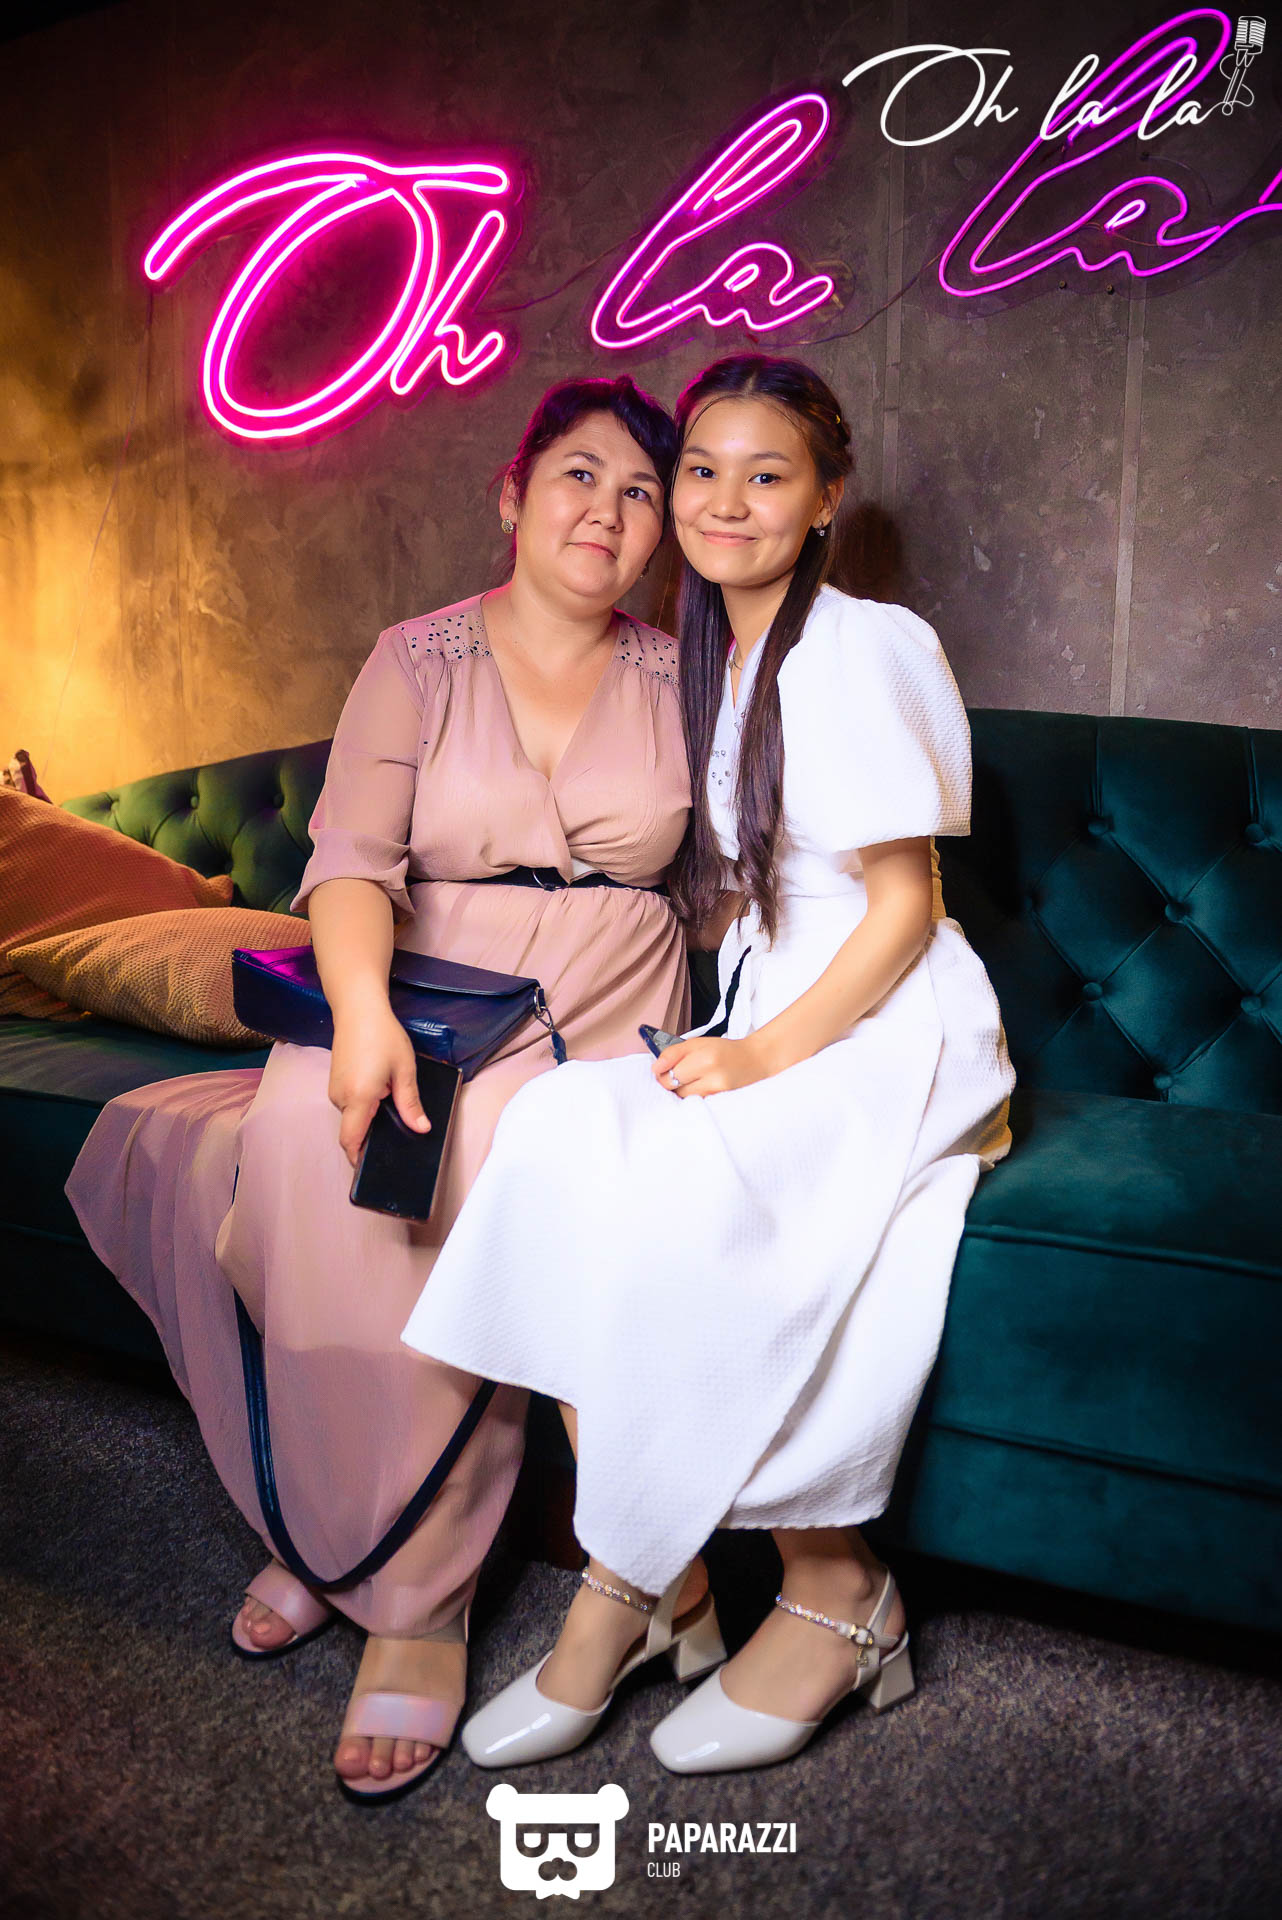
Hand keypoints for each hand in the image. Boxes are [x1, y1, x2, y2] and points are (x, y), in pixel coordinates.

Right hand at [328, 995, 428, 1164]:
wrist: (358, 1008)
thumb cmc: (382, 1035)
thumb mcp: (404, 1070)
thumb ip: (410, 1103)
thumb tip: (421, 1128)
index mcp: (357, 1098)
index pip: (351, 1141)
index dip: (359, 1159)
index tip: (372, 1171)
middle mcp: (340, 1097)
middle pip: (353, 1130)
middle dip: (372, 1136)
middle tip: (397, 1135)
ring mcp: (335, 1088)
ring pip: (352, 1116)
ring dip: (369, 1117)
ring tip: (392, 1106)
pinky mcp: (336, 1080)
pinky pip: (350, 1103)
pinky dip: (364, 1105)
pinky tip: (381, 1093)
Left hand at [653, 1034, 772, 1098]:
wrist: (755, 1061)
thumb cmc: (725, 1050)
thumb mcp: (697, 1042)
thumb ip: (673, 1053)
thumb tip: (655, 1068)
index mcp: (705, 1058)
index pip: (670, 1075)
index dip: (662, 1073)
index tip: (662, 1069)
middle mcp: (713, 1078)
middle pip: (675, 1089)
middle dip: (670, 1082)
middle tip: (677, 1073)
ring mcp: (718, 1093)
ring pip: (684, 1098)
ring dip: (682, 1090)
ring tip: (691, 1078)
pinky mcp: (721, 1102)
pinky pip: (696, 1102)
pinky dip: (693, 1095)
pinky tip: (699, 1086)